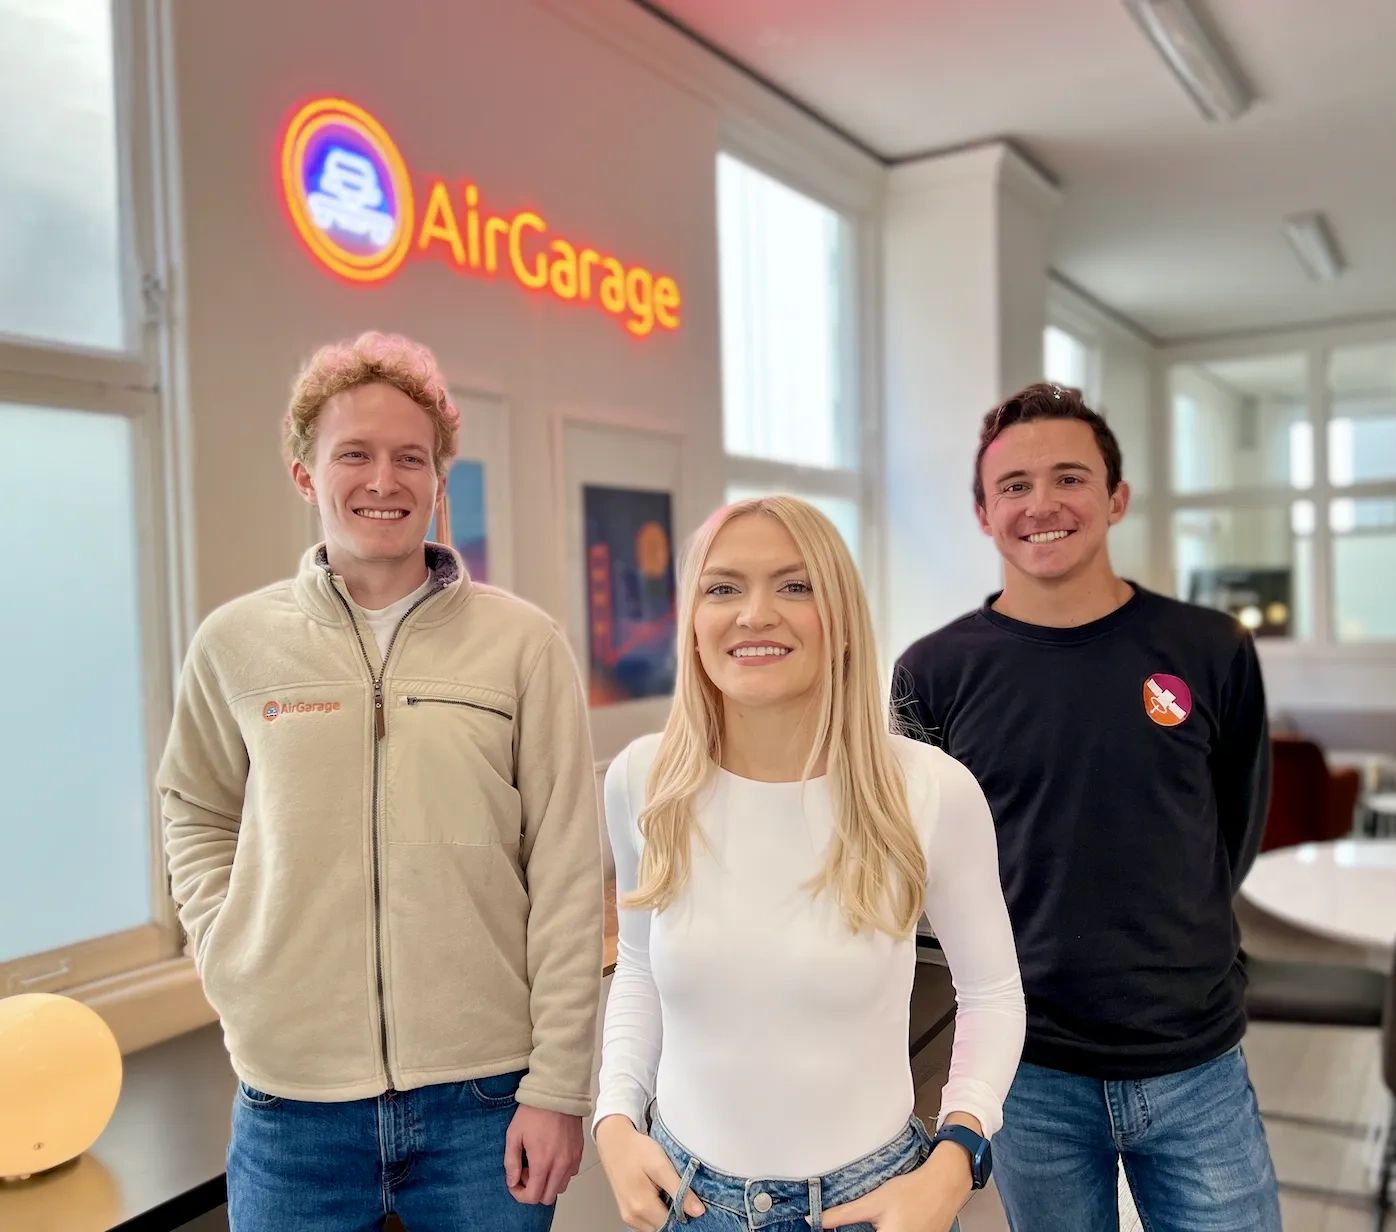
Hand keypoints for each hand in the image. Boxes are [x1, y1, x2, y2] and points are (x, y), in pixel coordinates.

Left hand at [504, 1105, 583, 1204]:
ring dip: (548, 1183)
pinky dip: (560, 1173)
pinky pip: (571, 1174)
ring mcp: (572, 1159)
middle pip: (548, 1197)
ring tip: (540, 1163)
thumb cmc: (533, 1112)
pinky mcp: (579, 1152)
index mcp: (542, 1163)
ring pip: (561, 1187)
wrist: (557, 1093)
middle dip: (534, 1190)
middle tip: (527, 1171)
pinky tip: (552, 1157)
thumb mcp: (514, 1135)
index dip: (520, 1195)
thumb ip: (511, 1163)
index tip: (515, 1182)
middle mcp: (560, 1165)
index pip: (533, 1197)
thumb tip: (512, 1182)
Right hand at [595, 1113, 705, 1231]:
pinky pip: (648, 1223)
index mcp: (642, 1206)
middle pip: (664, 1228)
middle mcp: (633, 1217)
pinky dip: (657, 1214)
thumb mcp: (661, 1165)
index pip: (673, 1226)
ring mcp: (628, 1217)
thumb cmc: (637, 1150)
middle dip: (677, 1217)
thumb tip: (698, 1211)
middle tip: (683, 1196)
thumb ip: (679, 1190)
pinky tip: (660, 1196)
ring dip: (667, 1216)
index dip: (686, 1216)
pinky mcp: (627, 1214)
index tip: (693, 1203)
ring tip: (669, 1193)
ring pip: (656, 1227)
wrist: (615, 1142)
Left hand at [821, 1141, 970, 1231]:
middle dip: (855, 1231)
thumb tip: (815, 1219)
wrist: (944, 1186)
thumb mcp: (872, 1202)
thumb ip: (842, 1214)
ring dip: (873, 1230)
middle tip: (846, 1223)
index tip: (829, 1230)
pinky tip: (886, 1222)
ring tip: (877, 1220)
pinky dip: (887, 1231)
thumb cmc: (912, 1192)